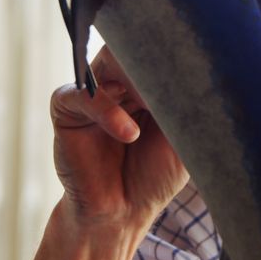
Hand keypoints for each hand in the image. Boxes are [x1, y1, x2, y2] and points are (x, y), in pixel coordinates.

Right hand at [50, 45, 189, 228]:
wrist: (122, 212)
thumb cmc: (155, 174)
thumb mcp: (181, 134)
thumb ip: (182, 99)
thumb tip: (193, 66)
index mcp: (147, 82)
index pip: (158, 48)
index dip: (173, 50)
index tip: (194, 54)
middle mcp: (119, 80)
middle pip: (133, 47)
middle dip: (156, 61)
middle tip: (175, 82)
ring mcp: (93, 92)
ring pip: (110, 62)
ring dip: (136, 84)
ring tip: (154, 111)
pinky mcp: (67, 109)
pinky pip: (83, 95)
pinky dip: (107, 111)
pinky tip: (128, 134)